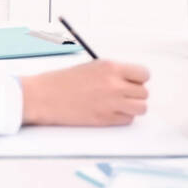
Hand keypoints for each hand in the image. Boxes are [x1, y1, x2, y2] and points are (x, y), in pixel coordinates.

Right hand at [20, 59, 149, 125]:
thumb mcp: (90, 68)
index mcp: (110, 68)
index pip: (143, 74)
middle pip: (144, 93)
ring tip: (117, 105)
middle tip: (120, 94)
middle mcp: (114, 85)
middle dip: (134, 94)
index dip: (138, 79)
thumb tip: (130, 81)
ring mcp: (111, 103)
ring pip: (141, 108)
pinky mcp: (106, 119)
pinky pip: (128, 120)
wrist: (43, 97)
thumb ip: (112, 73)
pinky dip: (121, 117)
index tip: (130, 81)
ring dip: (132, 107)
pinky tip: (108, 112)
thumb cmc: (61, 81)